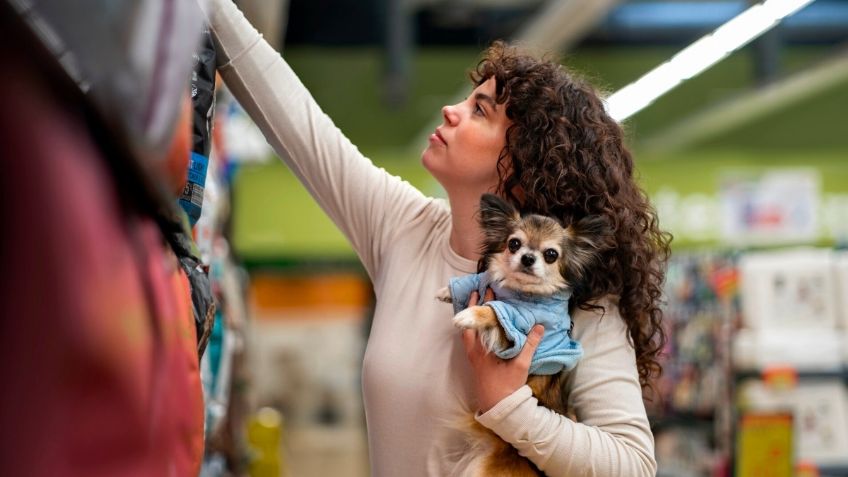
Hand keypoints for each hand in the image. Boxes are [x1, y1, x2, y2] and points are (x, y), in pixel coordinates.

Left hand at [461, 288, 544, 413]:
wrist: (497, 406)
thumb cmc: (507, 385)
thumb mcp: (521, 364)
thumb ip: (530, 344)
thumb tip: (539, 327)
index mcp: (483, 348)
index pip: (481, 321)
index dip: (484, 305)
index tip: (487, 290)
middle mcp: (474, 350)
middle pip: (470, 323)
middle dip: (474, 307)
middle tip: (478, 292)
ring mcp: (472, 356)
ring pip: (467, 331)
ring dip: (472, 317)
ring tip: (476, 304)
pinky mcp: (473, 361)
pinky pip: (469, 339)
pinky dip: (472, 328)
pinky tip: (478, 325)